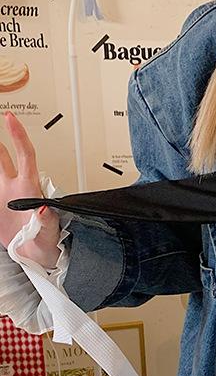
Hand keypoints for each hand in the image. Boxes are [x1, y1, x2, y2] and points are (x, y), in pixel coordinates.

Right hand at [0, 111, 60, 267]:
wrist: (35, 256)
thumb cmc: (47, 241)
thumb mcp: (50, 232)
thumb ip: (46, 220)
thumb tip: (44, 207)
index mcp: (30, 188)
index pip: (26, 155)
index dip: (18, 135)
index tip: (10, 118)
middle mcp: (14, 186)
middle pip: (2, 155)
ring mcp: (1, 193)